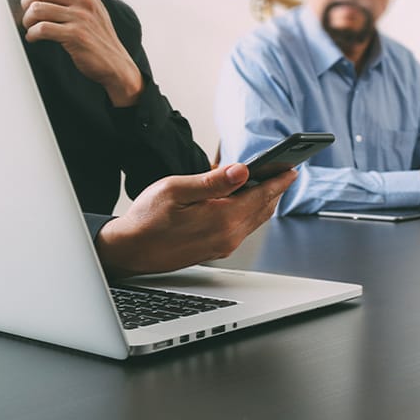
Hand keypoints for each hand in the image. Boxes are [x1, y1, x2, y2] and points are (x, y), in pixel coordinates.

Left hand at [11, 0, 143, 106]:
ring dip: (27, 20)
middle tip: (27, 15)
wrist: (117, 66)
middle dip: (26, 2)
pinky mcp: (76, 36)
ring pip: (38, 9)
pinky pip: (42, 28)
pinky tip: (34, 38)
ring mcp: (82, 18)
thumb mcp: (93, 10)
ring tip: (30, 28)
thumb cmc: (99, 39)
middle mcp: (86, 2)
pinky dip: (32, 34)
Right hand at [95, 164, 297, 278]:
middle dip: (276, 190)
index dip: (278, 181)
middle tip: (286, 173)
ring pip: (255, 220)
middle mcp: (228, 236)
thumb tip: (242, 170)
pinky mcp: (217, 250)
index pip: (261, 195)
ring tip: (272, 184)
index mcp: (222, 219)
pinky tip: (248, 201)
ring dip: (265, 202)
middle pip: (263, 209)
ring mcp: (223, 245)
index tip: (291, 169)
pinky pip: (244, 228)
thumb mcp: (176, 189)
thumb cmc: (146, 218)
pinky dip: (252, 212)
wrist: (128, 250)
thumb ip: (212, 181)